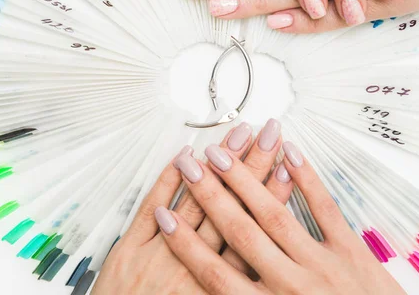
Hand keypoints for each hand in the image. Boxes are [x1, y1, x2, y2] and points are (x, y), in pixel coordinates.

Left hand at [92, 119, 289, 293]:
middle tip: (268, 137)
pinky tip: (184, 156)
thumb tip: (259, 261)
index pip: (252, 232)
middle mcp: (194, 266)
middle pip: (231, 208)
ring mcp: (161, 253)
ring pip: (197, 202)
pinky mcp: (132, 247)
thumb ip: (231, 285)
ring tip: (236, 138)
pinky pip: (152, 205)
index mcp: (216, 285)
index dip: (271, 198)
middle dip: (253, 167)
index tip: (287, 170)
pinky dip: (168, 180)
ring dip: (218, 166)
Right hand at [157, 141, 405, 293]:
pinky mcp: (352, 252)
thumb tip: (217, 287)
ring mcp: (322, 264)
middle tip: (190, 166)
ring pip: (275, 216)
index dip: (186, 244)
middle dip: (211, 197)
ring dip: (247, 182)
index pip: (215, 274)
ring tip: (223, 154)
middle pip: (240, 234)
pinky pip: (325, 210)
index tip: (163, 217)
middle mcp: (291, 285)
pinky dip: (307, 181)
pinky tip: (290, 154)